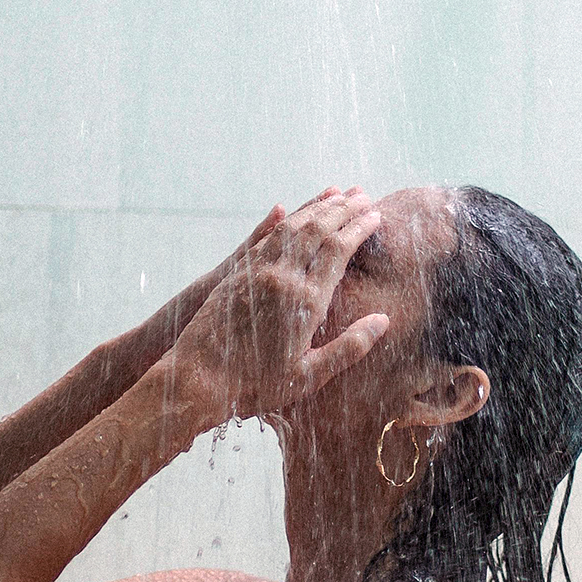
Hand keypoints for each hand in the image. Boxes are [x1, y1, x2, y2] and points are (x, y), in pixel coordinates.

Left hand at [170, 189, 389, 422]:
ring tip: (336, 196)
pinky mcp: (236, 275)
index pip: (338, 250)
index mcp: (305, 302)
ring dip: (316, 209)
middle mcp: (281, 279)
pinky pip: (266, 239)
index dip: (358, 228)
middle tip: (362, 196)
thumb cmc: (255, 386)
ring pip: (291, 228)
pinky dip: (286, 221)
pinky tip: (294, 215)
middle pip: (317, 230)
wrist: (198, 379)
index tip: (375, 215)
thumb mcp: (309, 377)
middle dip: (342, 210)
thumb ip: (349, 348)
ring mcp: (256, 273)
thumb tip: (383, 320)